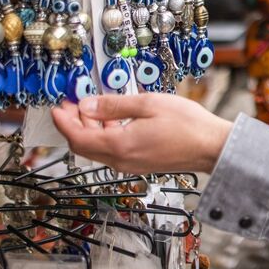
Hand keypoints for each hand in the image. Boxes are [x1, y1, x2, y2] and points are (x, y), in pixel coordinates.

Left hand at [50, 93, 232, 173]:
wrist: (211, 147)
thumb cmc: (187, 125)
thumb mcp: (147, 104)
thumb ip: (114, 106)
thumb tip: (87, 105)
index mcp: (119, 146)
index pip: (78, 138)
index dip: (63, 122)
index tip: (57, 107)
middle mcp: (121, 161)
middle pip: (84, 146)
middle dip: (73, 124)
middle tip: (72, 103)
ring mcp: (130, 165)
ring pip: (97, 149)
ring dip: (89, 129)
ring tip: (91, 107)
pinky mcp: (139, 164)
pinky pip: (112, 151)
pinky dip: (104, 135)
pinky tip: (112, 120)